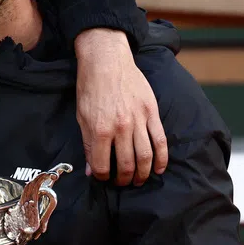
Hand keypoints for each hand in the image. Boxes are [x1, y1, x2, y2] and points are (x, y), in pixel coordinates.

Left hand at [74, 29, 167, 185]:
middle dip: (125, 179)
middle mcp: (121, 128)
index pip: (103, 165)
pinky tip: (159, 168)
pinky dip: (161, 158)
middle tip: (123, 182)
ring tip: (140, 180)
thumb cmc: (90, 88)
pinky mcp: (151, 112)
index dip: (103, 176)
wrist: (107, 61)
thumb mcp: (82, 117)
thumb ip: (88, 145)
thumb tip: (92, 170)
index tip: (104, 178)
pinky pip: (160, 140)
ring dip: (143, 173)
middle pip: (127, 165)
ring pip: (145, 156)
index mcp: (100, 130)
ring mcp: (139, 120)